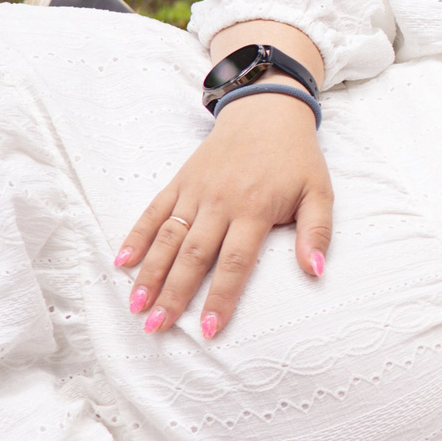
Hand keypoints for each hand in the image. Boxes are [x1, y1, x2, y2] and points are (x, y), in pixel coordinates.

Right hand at [115, 92, 332, 340]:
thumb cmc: (295, 158)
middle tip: (157, 328)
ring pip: (168, 237)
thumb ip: (317, 232)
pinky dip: (137, 235)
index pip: (235, 262)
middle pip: (193, 255)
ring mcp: (196, 191)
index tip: (208, 329)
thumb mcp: (319, 191)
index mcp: (254, 209)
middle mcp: (220, 202)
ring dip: (150, 273)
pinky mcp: (180, 181)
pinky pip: (154, 211)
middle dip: (174, 294)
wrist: (267, 111)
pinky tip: (122, 261)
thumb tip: (316, 271)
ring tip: (136, 306)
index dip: (221, 297)